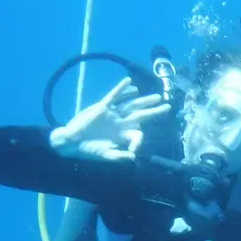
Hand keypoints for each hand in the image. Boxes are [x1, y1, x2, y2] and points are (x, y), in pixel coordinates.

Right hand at [48, 76, 168, 161]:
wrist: (72, 142)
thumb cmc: (89, 150)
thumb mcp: (106, 155)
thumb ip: (120, 156)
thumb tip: (134, 157)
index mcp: (123, 135)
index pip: (138, 134)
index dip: (139, 140)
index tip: (135, 149)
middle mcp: (120, 123)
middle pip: (141, 115)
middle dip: (154, 111)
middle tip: (168, 107)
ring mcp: (112, 114)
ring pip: (131, 105)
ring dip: (143, 100)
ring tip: (156, 97)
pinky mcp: (102, 108)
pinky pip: (113, 96)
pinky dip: (121, 90)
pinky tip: (130, 83)